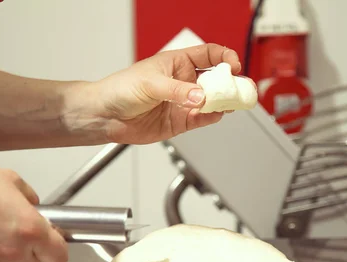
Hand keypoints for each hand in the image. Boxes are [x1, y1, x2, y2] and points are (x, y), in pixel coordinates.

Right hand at [0, 158, 67, 261]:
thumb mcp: (12, 181)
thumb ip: (31, 199)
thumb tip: (37, 210)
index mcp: (31, 229)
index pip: (59, 257)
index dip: (56, 250)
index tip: (51, 244)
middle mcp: (14, 251)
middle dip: (30, 251)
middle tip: (16, 233)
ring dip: (10, 261)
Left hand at [70, 44, 241, 143]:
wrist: (106, 116)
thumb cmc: (120, 89)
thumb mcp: (150, 84)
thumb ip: (177, 91)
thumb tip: (200, 96)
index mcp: (177, 63)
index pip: (209, 54)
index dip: (225, 58)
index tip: (234, 66)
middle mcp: (184, 82)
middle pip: (216, 80)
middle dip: (230, 84)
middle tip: (240, 89)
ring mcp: (184, 102)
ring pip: (212, 101)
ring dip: (223, 102)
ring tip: (230, 104)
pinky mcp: (181, 121)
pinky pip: (202, 118)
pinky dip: (211, 117)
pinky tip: (215, 114)